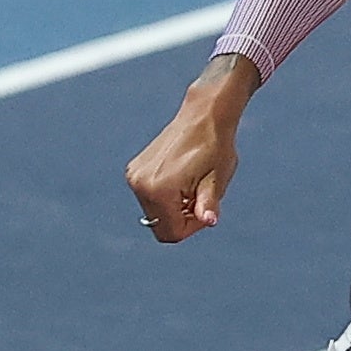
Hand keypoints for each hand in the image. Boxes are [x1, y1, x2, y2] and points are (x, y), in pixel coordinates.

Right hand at [125, 61, 251, 240]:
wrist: (203, 117)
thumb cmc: (215, 148)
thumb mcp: (216, 181)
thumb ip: (208, 205)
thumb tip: (208, 221)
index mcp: (159, 190)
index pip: (171, 233)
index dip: (192, 228)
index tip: (205, 208)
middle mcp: (140, 185)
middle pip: (161, 225)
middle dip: (182, 218)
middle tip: (200, 195)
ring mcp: (134, 176)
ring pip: (156, 213)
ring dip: (175, 207)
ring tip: (192, 184)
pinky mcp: (134, 170)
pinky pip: (151, 197)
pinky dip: (167, 196)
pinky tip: (182, 178)